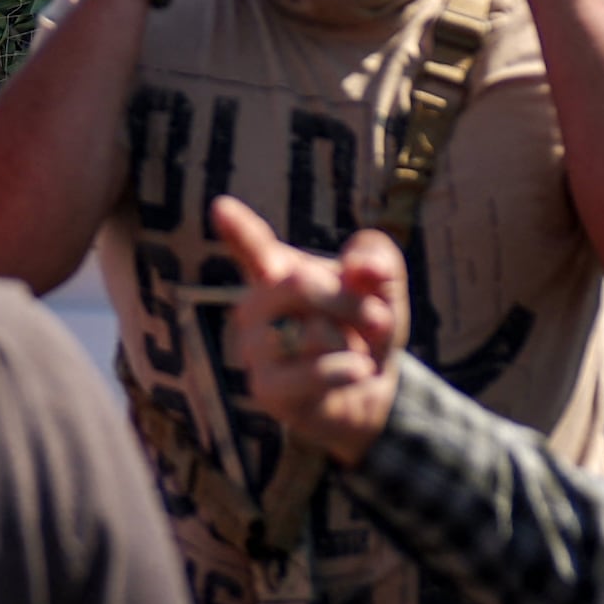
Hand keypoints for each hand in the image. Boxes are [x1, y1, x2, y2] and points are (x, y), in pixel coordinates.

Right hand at [211, 196, 408, 458]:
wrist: (368, 395)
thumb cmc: (364, 332)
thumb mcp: (384, 291)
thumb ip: (379, 263)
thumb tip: (363, 267)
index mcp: (277, 274)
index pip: (254, 248)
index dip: (239, 229)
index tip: (220, 208)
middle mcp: (255, 308)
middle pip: (295, 284)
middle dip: (349, 300)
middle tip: (380, 319)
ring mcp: (255, 349)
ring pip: (309, 331)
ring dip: (351, 341)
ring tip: (358, 354)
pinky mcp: (266, 389)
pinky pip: (310, 372)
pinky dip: (344, 371)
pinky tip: (359, 370)